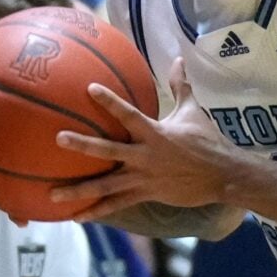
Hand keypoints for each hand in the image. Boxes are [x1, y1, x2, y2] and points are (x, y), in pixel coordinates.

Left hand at [50, 59, 242, 217]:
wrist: (223, 176)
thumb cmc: (208, 141)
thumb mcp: (193, 111)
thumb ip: (181, 86)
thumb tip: (178, 58)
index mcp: (155, 133)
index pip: (128, 114)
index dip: (109, 101)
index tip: (90, 89)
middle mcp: (145, 156)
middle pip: (109, 151)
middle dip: (83, 146)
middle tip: (58, 139)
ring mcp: (144, 178)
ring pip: (107, 186)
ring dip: (80, 190)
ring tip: (53, 194)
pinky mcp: (146, 194)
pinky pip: (117, 204)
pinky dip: (97, 211)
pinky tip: (76, 217)